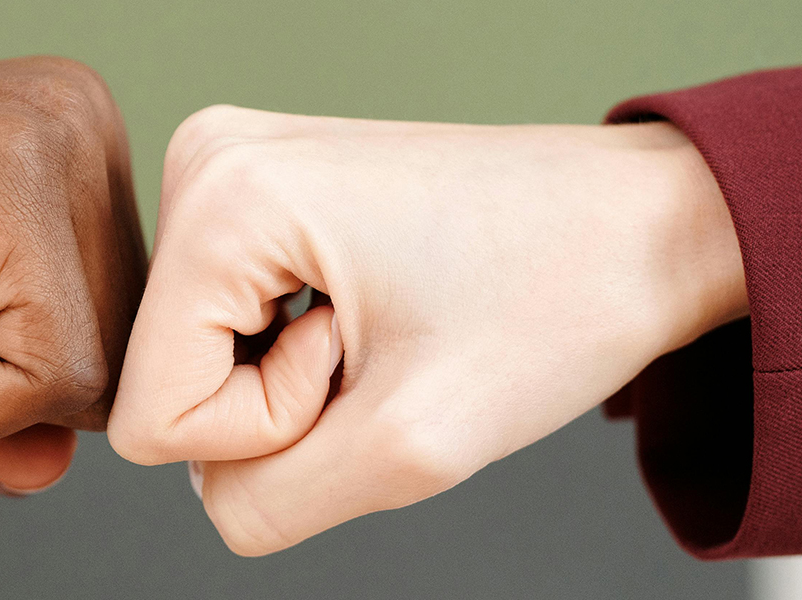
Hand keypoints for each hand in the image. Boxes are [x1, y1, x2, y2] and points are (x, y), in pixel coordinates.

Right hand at [106, 106, 746, 552]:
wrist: (649, 223)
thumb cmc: (561, 299)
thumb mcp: (409, 448)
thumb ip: (264, 505)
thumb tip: (210, 494)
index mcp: (223, 199)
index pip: (153, 414)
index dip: (266, 433)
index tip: (366, 366)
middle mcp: (207, 162)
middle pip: (168, 381)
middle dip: (278, 405)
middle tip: (384, 351)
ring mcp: (229, 168)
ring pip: (198, 360)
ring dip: (294, 380)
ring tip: (386, 327)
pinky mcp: (261, 188)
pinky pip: (229, 325)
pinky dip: (300, 348)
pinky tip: (374, 311)